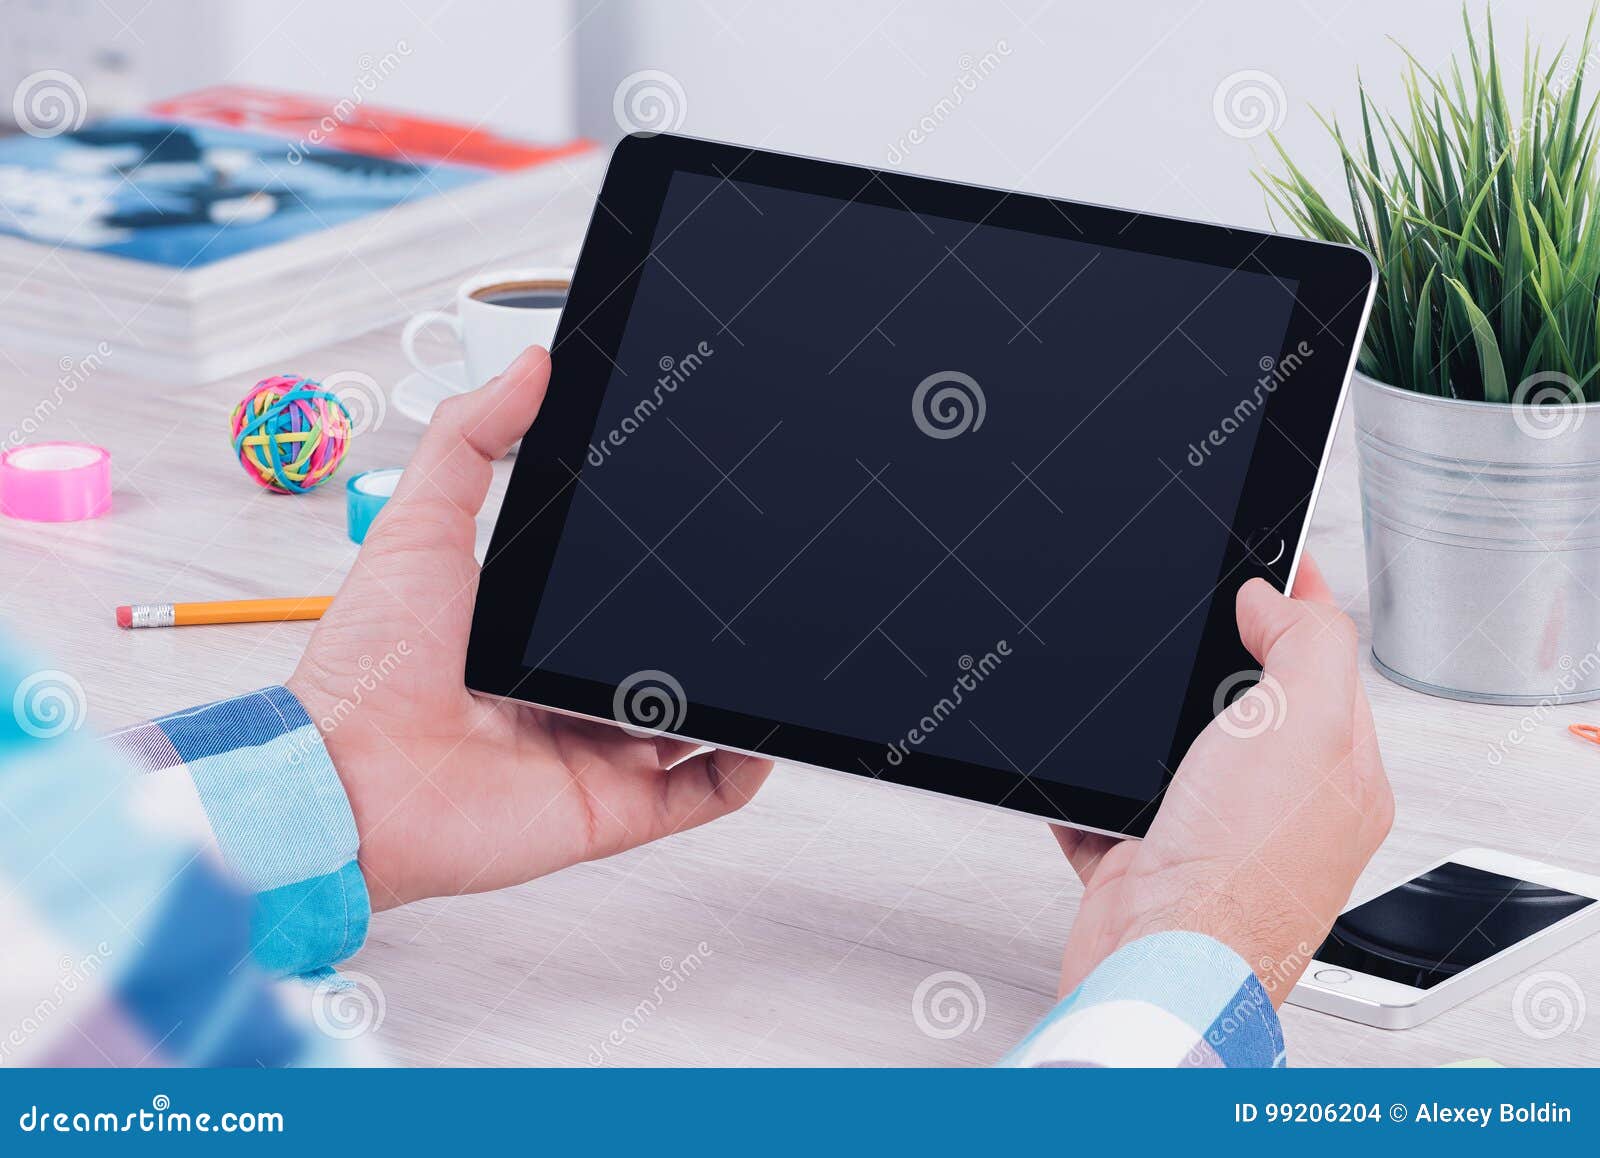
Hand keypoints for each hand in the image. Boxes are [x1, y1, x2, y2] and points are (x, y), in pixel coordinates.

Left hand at [288, 347, 771, 910]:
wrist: (348, 780)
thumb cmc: (370, 667)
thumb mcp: (420, 526)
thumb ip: (472, 440)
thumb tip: (532, 364)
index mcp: (533, 628)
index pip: (618, 592)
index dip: (663, 561)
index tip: (703, 519)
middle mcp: (570, 688)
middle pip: (666, 654)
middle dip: (710, 624)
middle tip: (748, 581)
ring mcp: (598, 749)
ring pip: (698, 719)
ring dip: (739, 691)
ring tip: (769, 648)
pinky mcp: (614, 807)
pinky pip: (703, 791)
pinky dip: (743, 766)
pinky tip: (761, 730)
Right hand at [1052, 555, 1392, 1003]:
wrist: (1157, 964)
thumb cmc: (1241, 874)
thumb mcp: (1307, 724)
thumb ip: (1308, 644)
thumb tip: (1276, 597)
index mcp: (1340, 772)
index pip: (1326, 662)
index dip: (1295, 602)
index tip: (1262, 558)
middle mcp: (1279, 807)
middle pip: (1248, 700)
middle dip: (1210, 659)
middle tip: (1188, 615)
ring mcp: (1209, 835)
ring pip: (1174, 751)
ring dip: (1145, 725)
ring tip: (1130, 692)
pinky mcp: (1144, 859)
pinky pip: (1112, 803)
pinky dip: (1092, 786)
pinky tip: (1084, 772)